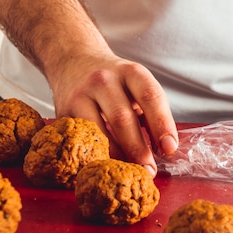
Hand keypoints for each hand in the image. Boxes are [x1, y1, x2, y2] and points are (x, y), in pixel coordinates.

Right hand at [48, 51, 178, 176]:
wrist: (73, 60)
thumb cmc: (116, 82)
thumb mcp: (137, 86)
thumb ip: (151, 113)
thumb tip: (165, 149)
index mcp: (132, 72)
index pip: (151, 97)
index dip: (162, 124)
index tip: (169, 148)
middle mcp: (105, 80)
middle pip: (123, 118)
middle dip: (138, 149)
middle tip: (149, 171)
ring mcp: (81, 95)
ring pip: (99, 131)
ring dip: (115, 156)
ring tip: (128, 172)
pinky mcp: (63, 111)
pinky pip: (81, 138)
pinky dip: (94, 155)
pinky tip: (104, 166)